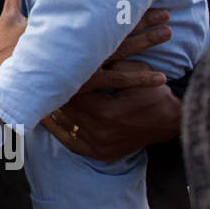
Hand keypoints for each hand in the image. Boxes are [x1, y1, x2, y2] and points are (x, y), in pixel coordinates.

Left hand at [44, 62, 180, 160]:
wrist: (172, 119)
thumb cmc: (152, 90)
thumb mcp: (131, 70)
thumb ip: (103, 65)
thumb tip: (78, 55)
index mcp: (104, 112)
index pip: (71, 94)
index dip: (60, 81)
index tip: (46, 70)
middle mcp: (99, 132)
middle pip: (65, 110)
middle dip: (54, 94)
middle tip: (36, 81)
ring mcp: (100, 146)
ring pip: (65, 126)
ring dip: (52, 110)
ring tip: (37, 96)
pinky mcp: (101, 154)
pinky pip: (71, 143)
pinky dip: (58, 131)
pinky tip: (46, 119)